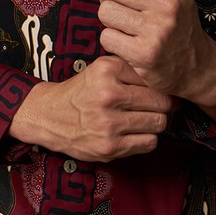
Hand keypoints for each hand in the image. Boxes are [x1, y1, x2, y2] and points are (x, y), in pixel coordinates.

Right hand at [10, 55, 173, 161]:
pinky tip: (137, 132)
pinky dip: (148, 138)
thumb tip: (165, 76)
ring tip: (148, 118)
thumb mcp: (100, 68)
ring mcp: (109, 123)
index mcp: (107, 70)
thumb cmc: (81, 92)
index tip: (164, 89)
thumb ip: (130, 68)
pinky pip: (149, 143)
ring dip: (157, 122)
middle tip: (164, 105)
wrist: (50, 117)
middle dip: (166, 104)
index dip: (161, 85)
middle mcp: (108, 95)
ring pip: (158, 123)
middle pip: (160, 101)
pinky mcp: (110, 147)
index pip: (152, 77)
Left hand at [81, 0, 215, 122]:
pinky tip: (128, 43)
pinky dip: (112, 40)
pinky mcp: (144, 53)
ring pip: (104, 11)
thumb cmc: (175, 23)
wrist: (197, 65)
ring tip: (126, 26)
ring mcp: (156, 29)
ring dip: (109, 20)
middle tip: (122, 8)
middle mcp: (167, 4)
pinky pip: (106, 36)